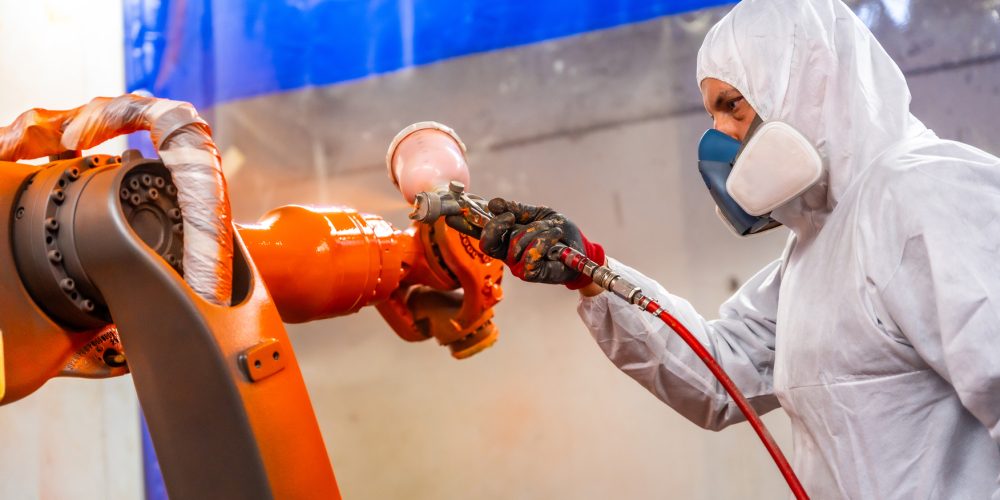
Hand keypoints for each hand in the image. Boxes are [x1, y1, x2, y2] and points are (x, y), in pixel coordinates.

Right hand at [478, 198, 603, 287]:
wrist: (580, 245)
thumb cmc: (557, 231)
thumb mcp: (537, 213)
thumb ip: (516, 209)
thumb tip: (493, 203)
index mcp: (505, 238)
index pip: (480, 234)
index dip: (466, 225)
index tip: (462, 213)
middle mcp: (507, 254)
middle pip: (488, 242)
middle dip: (499, 225)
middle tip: (510, 216)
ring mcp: (518, 265)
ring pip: (515, 244)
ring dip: (537, 230)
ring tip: (552, 229)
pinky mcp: (532, 274)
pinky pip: (530, 257)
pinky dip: (544, 242)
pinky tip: (554, 237)